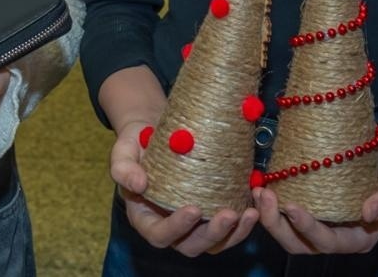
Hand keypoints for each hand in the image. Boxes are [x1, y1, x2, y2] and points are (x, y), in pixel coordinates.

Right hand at [110, 120, 257, 255]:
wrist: (155, 132)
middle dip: (213, 234)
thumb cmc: (136, 143)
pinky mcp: (211, 210)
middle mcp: (170, 226)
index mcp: (145, 218)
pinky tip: (255, 203)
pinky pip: (229, 226)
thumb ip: (123, 168)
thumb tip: (137, 185)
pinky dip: (243, 220)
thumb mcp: (122, 151)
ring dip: (234, 233)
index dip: (177, 228)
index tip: (193, 208)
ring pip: (214, 242)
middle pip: (191, 246)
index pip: (159, 235)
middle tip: (229, 214)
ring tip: (250, 213)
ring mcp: (194, 222)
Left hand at [253, 146, 377, 253]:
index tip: (292, 206)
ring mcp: (322, 223)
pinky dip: (272, 203)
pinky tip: (261, 184)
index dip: (308, 229)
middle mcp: (337, 236)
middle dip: (277, 225)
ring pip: (288, 233)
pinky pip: (287, 213)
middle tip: (264, 196)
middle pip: (300, 244)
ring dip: (269, 216)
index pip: (328, 242)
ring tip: (258, 191)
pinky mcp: (312, 205)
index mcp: (359, 238)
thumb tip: (370, 213)